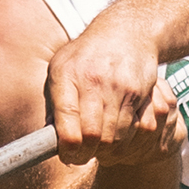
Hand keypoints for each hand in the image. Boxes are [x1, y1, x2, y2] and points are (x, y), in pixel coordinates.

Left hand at [45, 16, 184, 166]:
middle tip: (84, 156)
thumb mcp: (61, 70)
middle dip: (88, 154)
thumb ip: (53, 104)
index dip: (68, 150)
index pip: (68, 126)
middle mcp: (93, 81)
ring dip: (108, 151)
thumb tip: (48, 141)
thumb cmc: (86, 57)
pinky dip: (127, 140)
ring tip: (101, 147)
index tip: (68, 156)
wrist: (127, 32)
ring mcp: (119, 87)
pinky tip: (119, 134)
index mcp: (66, 75)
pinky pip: (135, 130)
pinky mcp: (140, 92)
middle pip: (93, 137)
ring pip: (116, 138)